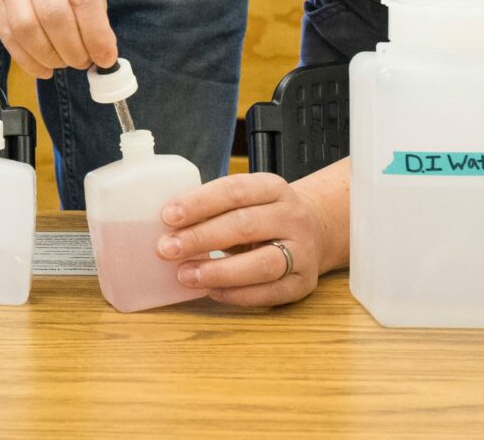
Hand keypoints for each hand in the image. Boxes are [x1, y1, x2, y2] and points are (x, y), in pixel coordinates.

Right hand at [0, 0, 115, 77]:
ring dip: (50, 56)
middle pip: (54, 15)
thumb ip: (95, 0)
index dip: (97, 34)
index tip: (106, 57)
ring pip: (26, 28)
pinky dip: (28, 58)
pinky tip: (43, 66)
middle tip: (84, 62)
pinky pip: (7, 35)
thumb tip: (101, 48)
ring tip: (63, 62)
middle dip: (74, 49)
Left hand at [156, 173, 334, 308]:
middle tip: (166, 249)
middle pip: (245, 225)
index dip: (199, 203)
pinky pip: (269, 293)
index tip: (167, 216)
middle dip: (201, 238)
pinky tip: (211, 291)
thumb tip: (167, 226)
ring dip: (219, 271)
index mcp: (273, 188)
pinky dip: (237, 294)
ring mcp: (302, 251)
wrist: (316, 230)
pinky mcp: (303, 283)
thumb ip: (216, 208)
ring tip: (185, 275)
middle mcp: (292, 217)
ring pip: (262, 264)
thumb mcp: (248, 199)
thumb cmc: (265, 215)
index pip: (234, 190)